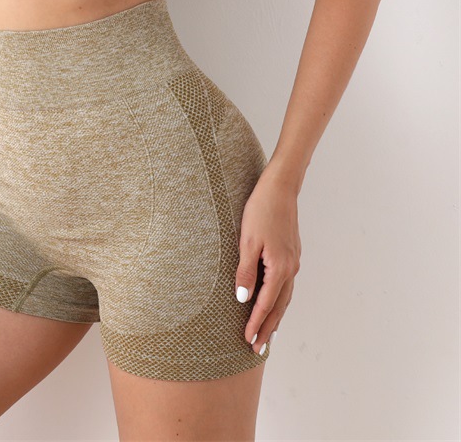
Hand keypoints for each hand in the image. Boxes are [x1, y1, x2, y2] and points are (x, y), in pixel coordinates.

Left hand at [234, 168, 300, 354]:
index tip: (248, 341)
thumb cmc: (260, 211)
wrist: (280, 189)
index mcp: (280, 267)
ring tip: (267, 335)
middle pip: (280, 306)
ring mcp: (293, 261)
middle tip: (258, 349)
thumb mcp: (247, 241)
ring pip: (285, 297)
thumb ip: (246, 271)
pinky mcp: (291, 254)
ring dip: (275, 317)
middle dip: (269, 328)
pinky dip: (279, 300)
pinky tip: (273, 303)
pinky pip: (286, 285)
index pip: (266, 304)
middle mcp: (291, 268)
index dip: (256, 324)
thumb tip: (243, 299)